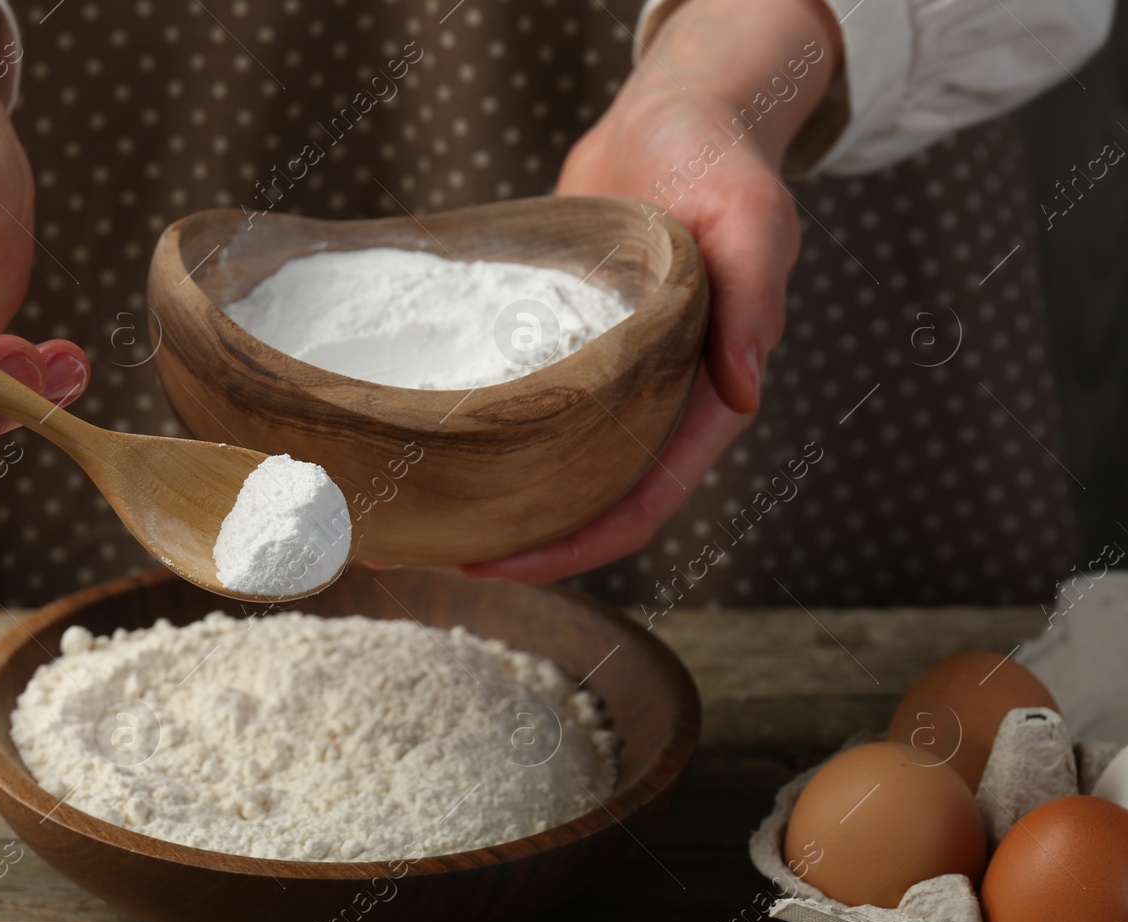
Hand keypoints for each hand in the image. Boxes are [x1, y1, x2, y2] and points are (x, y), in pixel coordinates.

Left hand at [463, 0, 840, 582]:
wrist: (673, 116)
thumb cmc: (723, 159)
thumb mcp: (753, 217)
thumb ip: (755, 300)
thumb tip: (744, 390)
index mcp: (703, 400)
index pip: (642, 503)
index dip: (574, 547)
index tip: (499, 564)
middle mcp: (651, 404)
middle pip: (582, 503)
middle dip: (516, 542)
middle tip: (431, 553)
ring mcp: (603, 380)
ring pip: (545, 464)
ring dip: (486, 496)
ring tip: (408, 514)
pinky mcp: (561, 348)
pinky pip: (517, 405)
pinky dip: (474, 431)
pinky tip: (416, 437)